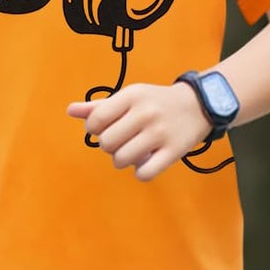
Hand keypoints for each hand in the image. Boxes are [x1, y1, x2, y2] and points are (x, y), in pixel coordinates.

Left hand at [67, 82, 212, 181]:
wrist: (198, 105)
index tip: (104, 130)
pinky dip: (141, 173)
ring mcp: (160, 133)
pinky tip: (145, 163)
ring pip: (122, 159)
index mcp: (131, 96)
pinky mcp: (174, 151)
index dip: (93, 130)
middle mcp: (145, 113)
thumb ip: (99, 106)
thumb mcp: (129, 97)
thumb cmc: (155, 102)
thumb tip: (71, 111)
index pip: (96, 120)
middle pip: (107, 143)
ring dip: (122, 161)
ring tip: (132, 153)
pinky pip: (145, 173)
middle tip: (121, 142)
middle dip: (109, 147)